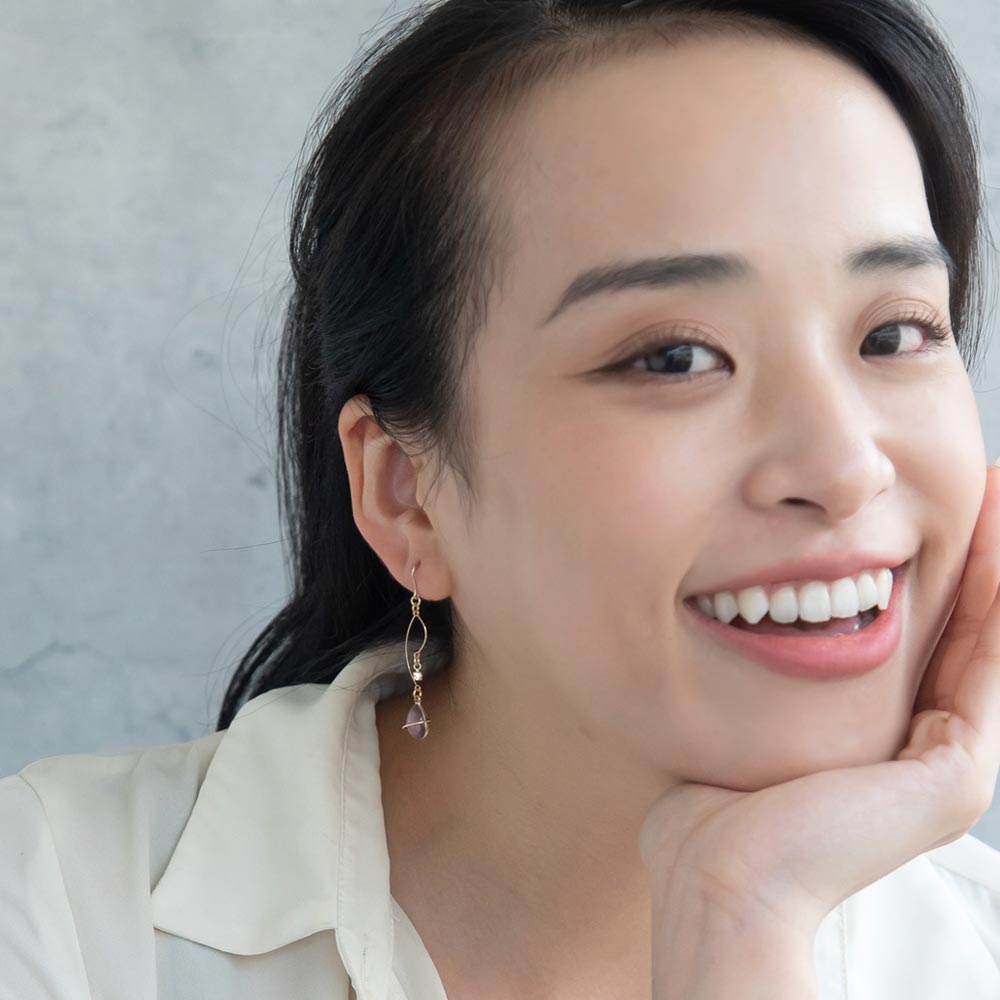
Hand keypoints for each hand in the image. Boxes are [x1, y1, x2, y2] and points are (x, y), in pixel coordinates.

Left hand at [639, 462, 999, 945]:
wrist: (718, 874)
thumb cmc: (708, 810)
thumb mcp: (736, 726)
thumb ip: (750, 689)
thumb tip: (720, 641)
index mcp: (877, 746)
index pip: (918, 641)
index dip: (928, 574)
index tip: (919, 509)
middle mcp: (921, 754)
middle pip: (956, 634)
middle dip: (966, 558)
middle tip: (976, 488)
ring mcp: (946, 767)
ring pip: (979, 642)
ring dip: (990, 566)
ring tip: (991, 493)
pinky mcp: (956, 774)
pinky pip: (981, 665)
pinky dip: (990, 602)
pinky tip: (991, 542)